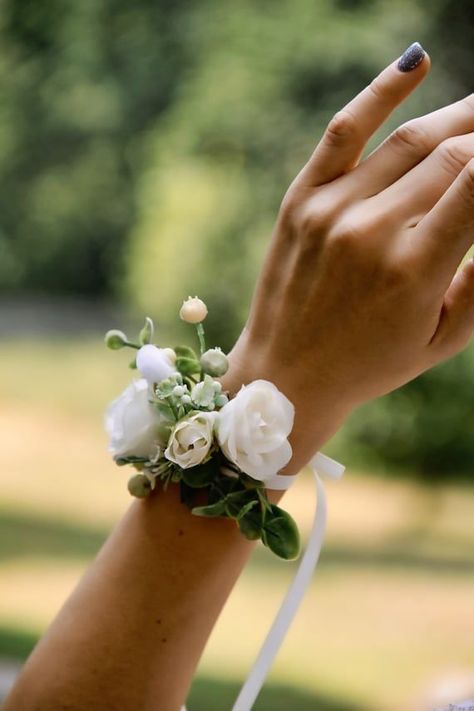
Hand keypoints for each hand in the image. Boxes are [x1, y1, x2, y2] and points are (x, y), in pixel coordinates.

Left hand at [222, 45, 473, 470]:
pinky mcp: (301, 201)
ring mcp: (331, 210)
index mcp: (414, 269)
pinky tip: (417, 61)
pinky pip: (344, 131)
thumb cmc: (371, 364)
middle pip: (452, 153)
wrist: (285, 376)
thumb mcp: (443, 339)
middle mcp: (371, 230)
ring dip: (457, 117)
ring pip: (409, 140)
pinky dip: (382, 91)